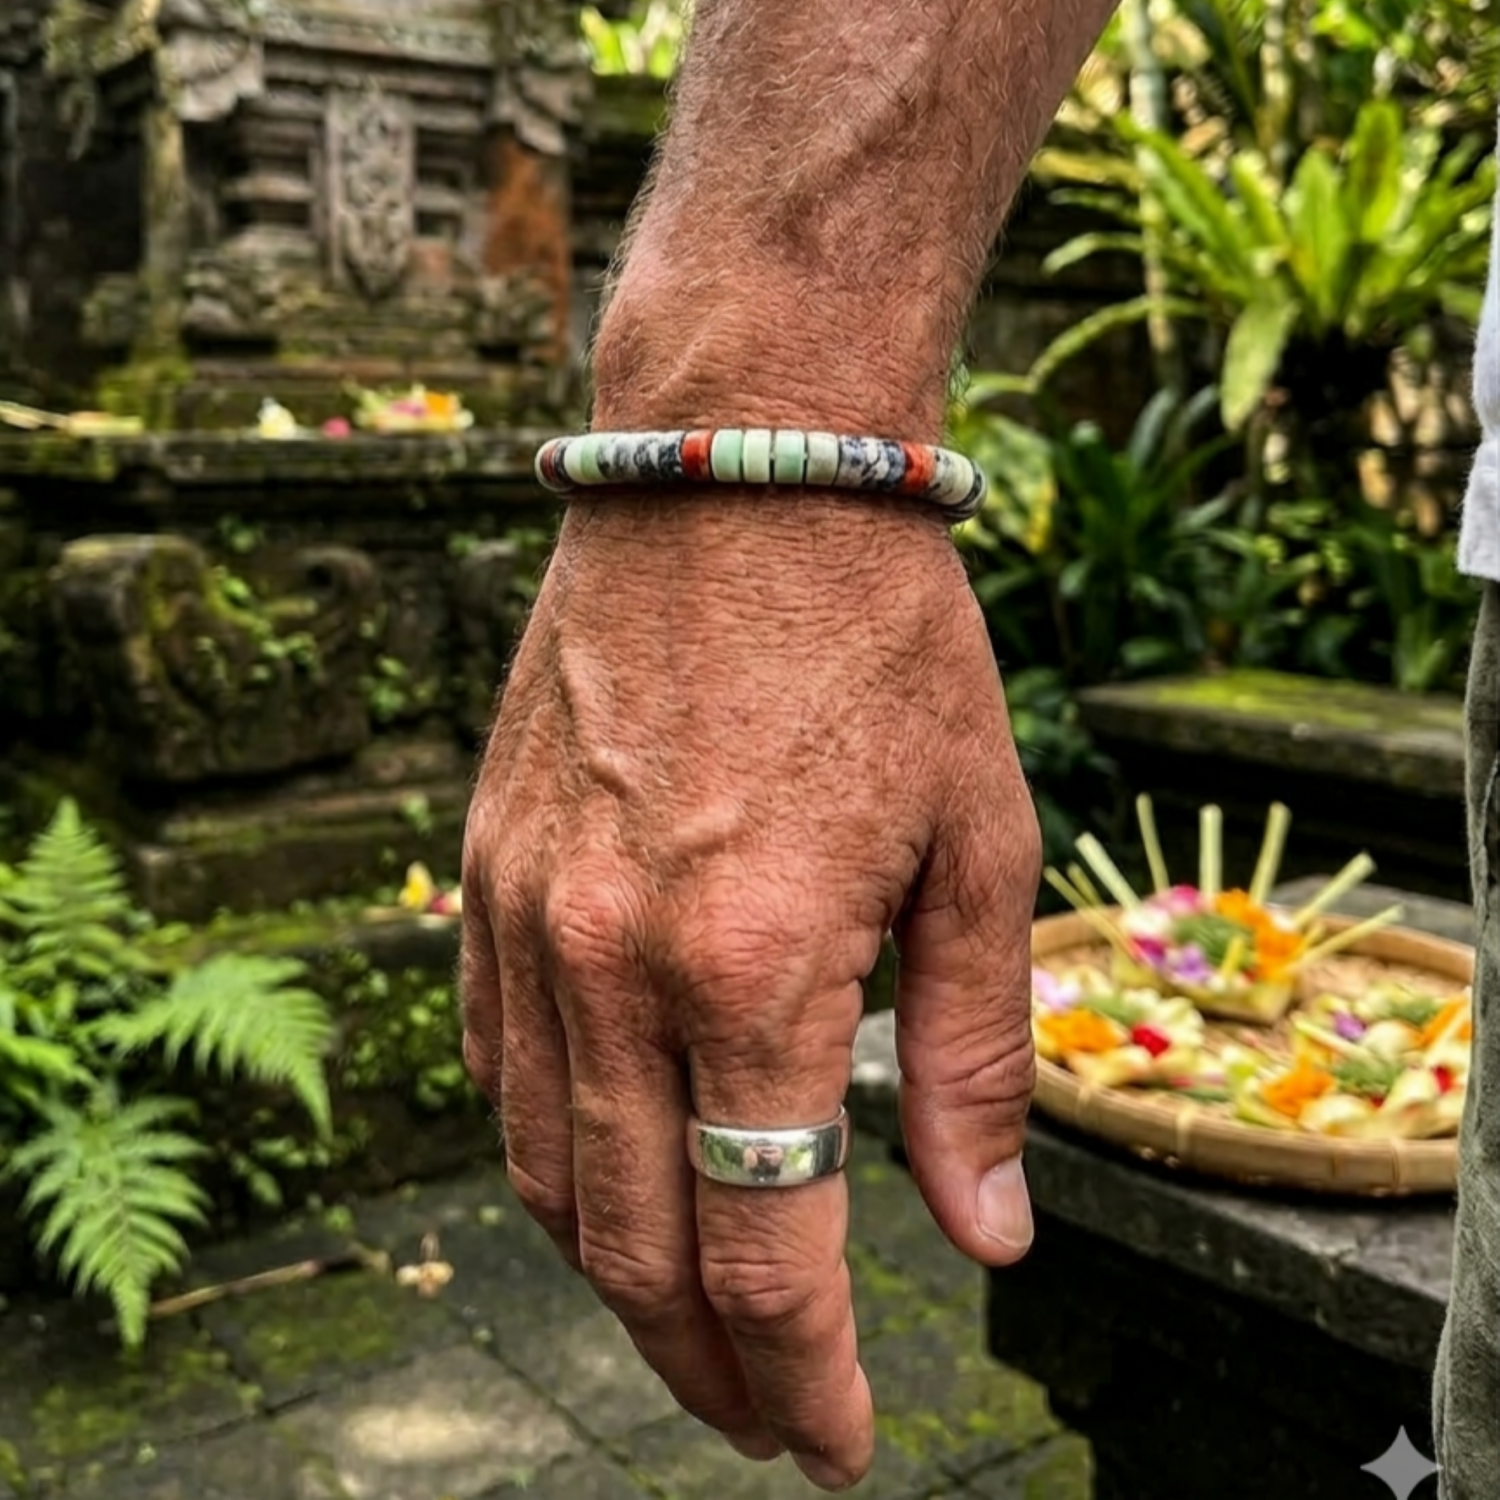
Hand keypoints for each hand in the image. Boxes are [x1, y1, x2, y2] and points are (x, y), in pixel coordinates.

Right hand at [460, 493, 1040, 1487]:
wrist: (737, 478)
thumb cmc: (881, 646)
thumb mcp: (975, 843)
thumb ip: (969, 1057)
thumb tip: (983, 1236)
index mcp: (754, 961)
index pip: (762, 1248)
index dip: (804, 1379)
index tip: (837, 1443)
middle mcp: (612, 960)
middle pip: (635, 1243)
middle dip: (707, 1366)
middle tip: (767, 1419)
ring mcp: (528, 916)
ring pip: (543, 1174)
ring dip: (616, 1282)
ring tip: (689, 1329)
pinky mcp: (488, 871)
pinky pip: (493, 1067)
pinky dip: (547, 1161)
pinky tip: (602, 1182)